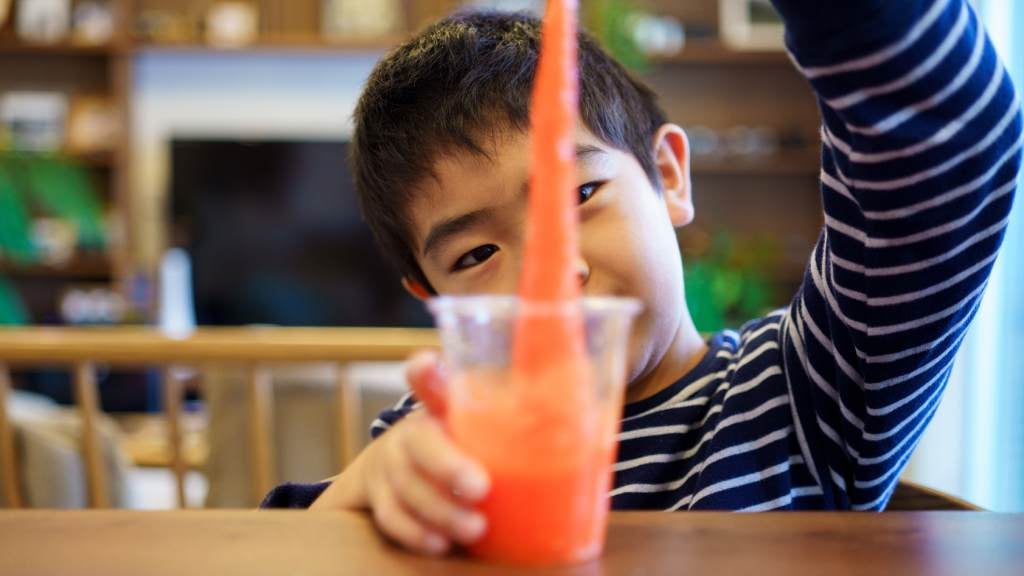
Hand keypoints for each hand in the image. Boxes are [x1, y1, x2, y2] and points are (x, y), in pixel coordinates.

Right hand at [311, 352, 489, 555]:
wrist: (403, 472)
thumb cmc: (456, 449)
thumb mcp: (473, 432)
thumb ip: (494, 424)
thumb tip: (566, 415)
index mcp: (436, 410)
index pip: (430, 384)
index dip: (426, 374)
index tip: (424, 363)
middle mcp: (408, 433)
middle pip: (419, 444)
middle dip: (447, 465)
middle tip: (482, 487)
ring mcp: (386, 466)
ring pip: (405, 486)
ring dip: (439, 509)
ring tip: (474, 527)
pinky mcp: (376, 497)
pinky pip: (390, 516)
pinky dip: (414, 532)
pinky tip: (439, 544)